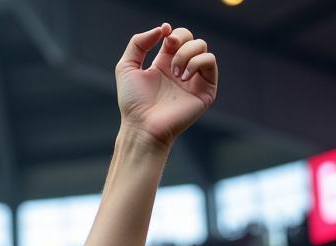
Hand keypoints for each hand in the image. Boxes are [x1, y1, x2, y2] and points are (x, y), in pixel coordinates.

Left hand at [116, 24, 217, 147]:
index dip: (172, 32)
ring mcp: (194, 79)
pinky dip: (197, 62)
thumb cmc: (133, 102)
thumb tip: (163, 29)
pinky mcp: (205, 88)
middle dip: (181, 38)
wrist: (142, 126)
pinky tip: (182, 77)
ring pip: (202, 46)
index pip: (177, 37)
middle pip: (191, 38)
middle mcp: (180, 70)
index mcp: (164, 64)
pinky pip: (210, 61)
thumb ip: (138, 43)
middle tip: (169, 50)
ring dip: (186, 53)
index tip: (164, 35)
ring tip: (174, 72)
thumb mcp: (126, 67)